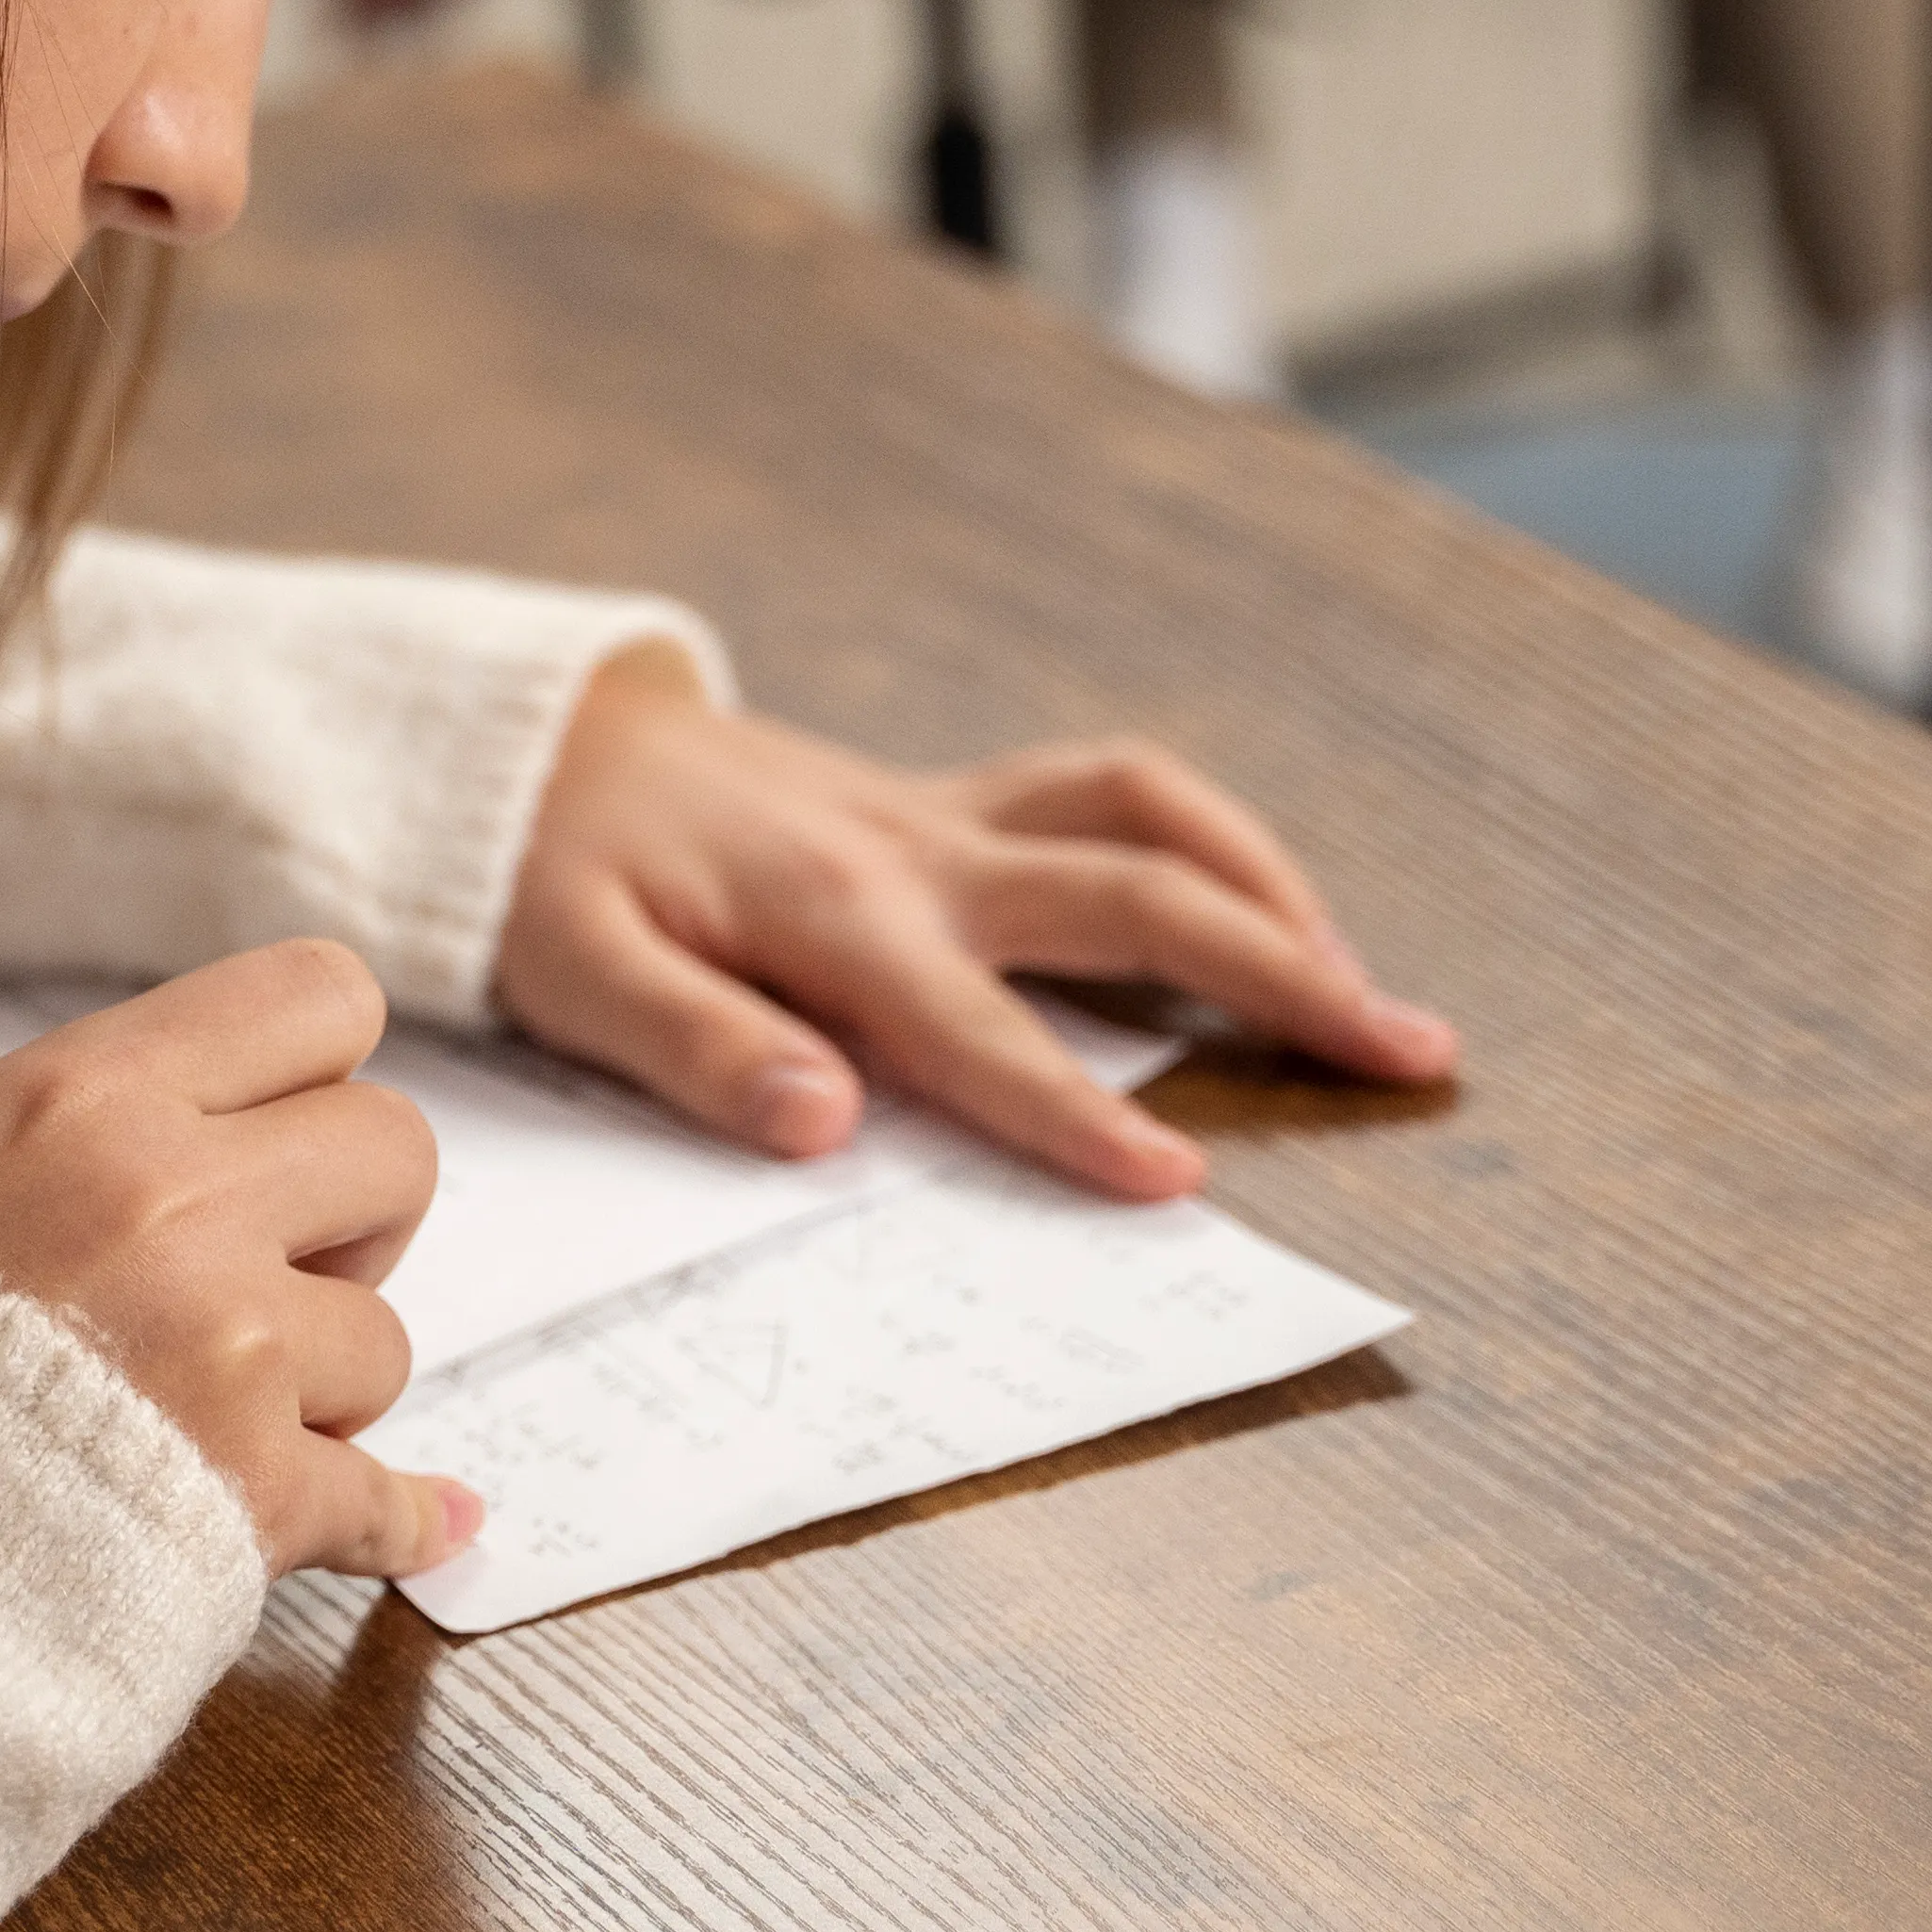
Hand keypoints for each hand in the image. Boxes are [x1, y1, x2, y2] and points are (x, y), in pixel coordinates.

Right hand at [0, 940, 475, 1579]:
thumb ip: (109, 1136)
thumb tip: (247, 1137)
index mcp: (91, 1096)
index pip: (321, 996)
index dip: (322, 1072)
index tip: (284, 1134)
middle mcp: (171, 1199)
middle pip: (396, 1150)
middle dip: (352, 1223)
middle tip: (269, 1280)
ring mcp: (224, 1347)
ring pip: (384, 1341)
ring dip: (319, 1387)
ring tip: (203, 1418)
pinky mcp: (254, 1493)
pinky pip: (386, 1501)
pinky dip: (395, 1519)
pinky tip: (419, 1519)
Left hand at [496, 650, 1458, 1197]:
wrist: (521, 741)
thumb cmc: (538, 874)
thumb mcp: (568, 974)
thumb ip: (696, 1048)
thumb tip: (823, 1125)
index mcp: (827, 914)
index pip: (975, 1031)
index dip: (1076, 1113)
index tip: (1182, 1189)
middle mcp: (912, 851)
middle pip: (1136, 890)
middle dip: (1283, 969)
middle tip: (1410, 1050)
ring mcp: (939, 814)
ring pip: (1147, 811)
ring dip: (1270, 887)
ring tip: (1362, 987)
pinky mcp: (945, 800)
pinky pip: (1107, 795)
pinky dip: (1203, 843)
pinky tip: (1256, 911)